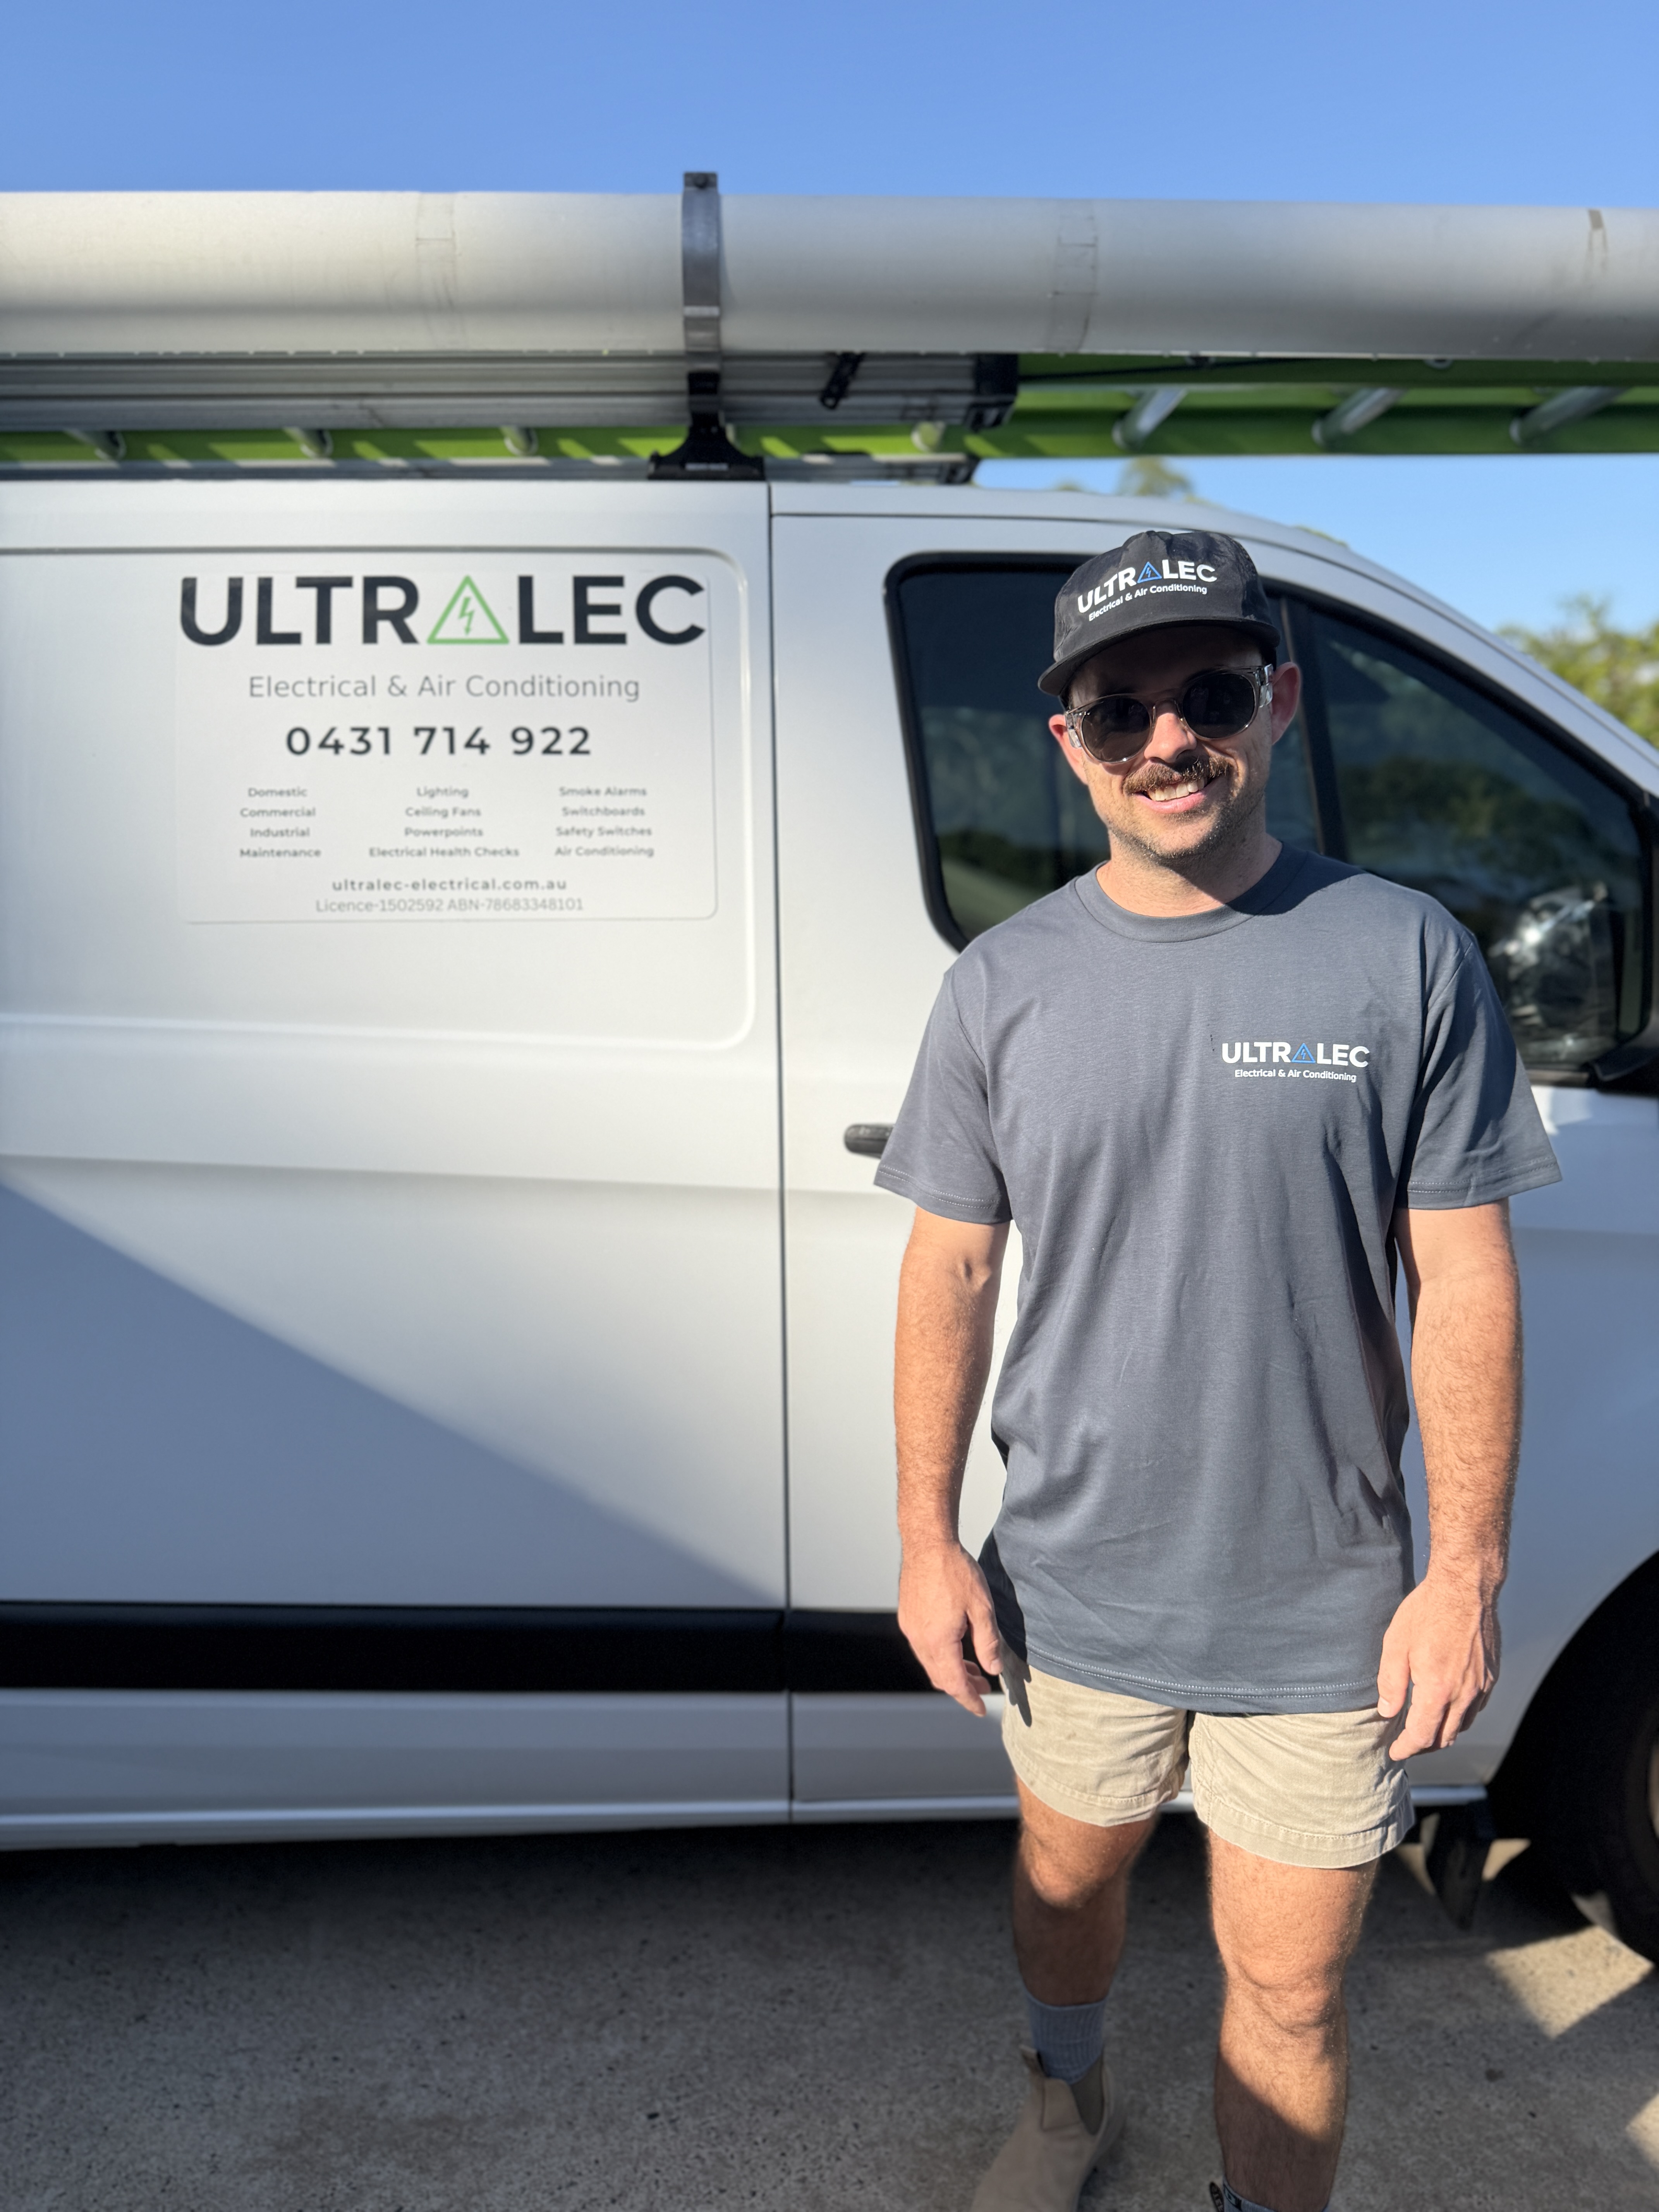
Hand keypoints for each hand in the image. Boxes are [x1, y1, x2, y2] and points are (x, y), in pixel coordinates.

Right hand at [898, 1540, 1003, 1716]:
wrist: (927, 1544)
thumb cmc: (954, 1571)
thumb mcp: (982, 1608)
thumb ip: (988, 1642)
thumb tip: (993, 1669)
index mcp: (938, 1641)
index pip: (954, 1683)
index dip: (968, 1699)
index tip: (980, 1709)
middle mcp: (919, 1639)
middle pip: (940, 1677)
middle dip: (962, 1687)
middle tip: (982, 1688)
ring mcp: (910, 1628)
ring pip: (930, 1663)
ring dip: (951, 1671)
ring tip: (973, 1668)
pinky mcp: (907, 1618)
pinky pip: (923, 1648)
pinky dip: (940, 1656)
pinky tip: (955, 1646)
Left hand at [1377, 1571, 1500, 1760]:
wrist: (1465, 1588)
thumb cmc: (1427, 1611)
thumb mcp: (1396, 1644)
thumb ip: (1391, 1683)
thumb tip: (1388, 1711)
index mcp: (1438, 1690)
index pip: (1422, 1736)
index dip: (1406, 1748)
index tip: (1395, 1752)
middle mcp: (1464, 1694)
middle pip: (1444, 1737)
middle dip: (1423, 1746)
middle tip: (1406, 1743)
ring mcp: (1481, 1687)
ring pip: (1462, 1726)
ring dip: (1442, 1733)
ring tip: (1424, 1728)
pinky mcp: (1491, 1677)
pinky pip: (1476, 1709)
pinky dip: (1460, 1717)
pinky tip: (1447, 1708)